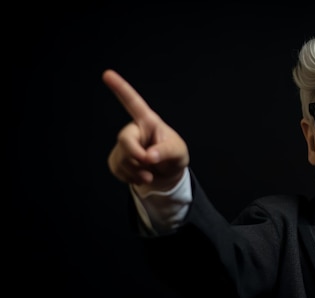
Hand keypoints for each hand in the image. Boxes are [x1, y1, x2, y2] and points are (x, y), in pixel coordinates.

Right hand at [102, 69, 188, 193]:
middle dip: (136, 155)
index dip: (121, 88)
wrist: (167, 173)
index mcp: (148, 121)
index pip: (133, 103)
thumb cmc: (174, 155)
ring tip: (150, 173)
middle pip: (124, 139)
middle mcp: (133, 130)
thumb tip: (149, 156)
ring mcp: (123, 145)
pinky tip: (141, 176)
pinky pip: (118, 170)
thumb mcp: (178, 152)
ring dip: (137, 171)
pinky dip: (131, 178)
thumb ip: (166, 152)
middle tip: (149, 163)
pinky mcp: (117, 160)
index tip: (107, 74)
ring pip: (122, 159)